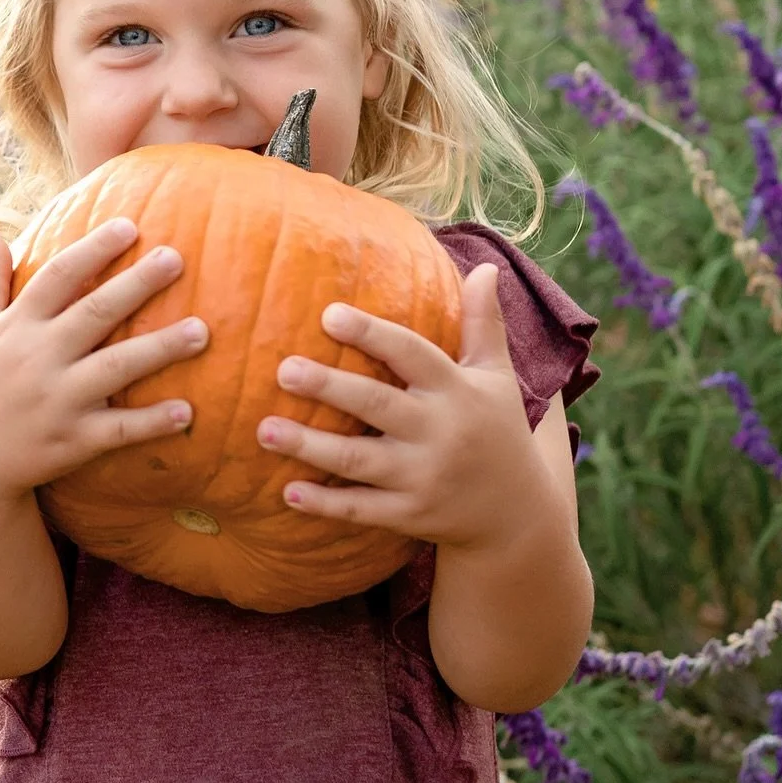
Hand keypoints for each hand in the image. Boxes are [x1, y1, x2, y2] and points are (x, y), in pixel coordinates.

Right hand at [0, 218, 206, 509]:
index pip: (58, 277)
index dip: (93, 249)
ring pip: (115, 368)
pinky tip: (188, 411)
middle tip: (176, 257)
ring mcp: (56, 401)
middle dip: (136, 285)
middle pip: (94, 313)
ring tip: (202, 331)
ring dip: (160, 349)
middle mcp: (37, 358)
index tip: (129, 225)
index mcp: (15, 327)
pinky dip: (151, 422)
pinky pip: (118, 429)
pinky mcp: (71, 441)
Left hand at [254, 262, 546, 550]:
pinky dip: (326, 504)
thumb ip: (484, 323)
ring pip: (358, 461)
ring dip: (310, 447)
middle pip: (376, 405)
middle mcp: (439, 433)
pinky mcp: (410, 515)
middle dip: (329, 387)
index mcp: (456, 391)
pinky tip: (288, 492)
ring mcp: (423, 478)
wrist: (517, 513)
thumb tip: (486, 267)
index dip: (372, 335)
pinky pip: (361, 510)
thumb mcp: (496, 375)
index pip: (411, 355)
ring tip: (264, 430)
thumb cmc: (497, 428)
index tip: (329, 315)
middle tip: (283, 369)